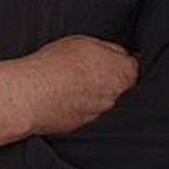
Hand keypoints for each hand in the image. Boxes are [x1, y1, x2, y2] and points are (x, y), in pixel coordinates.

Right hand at [22, 34, 138, 134]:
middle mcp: (117, 97)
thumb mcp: (85, 40)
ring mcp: (102, 114)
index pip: (135, 66)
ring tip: (76, 83)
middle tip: (92, 71)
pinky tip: (67, 96)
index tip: (113, 59)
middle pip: (123, 86)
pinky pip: (90, 113)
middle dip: (111, 79)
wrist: (33, 94)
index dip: (122, 61)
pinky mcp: (86, 127)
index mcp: (122, 72)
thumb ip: (109, 48)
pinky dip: (83, 106)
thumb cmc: (56, 64)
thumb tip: (120, 53)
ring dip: (96, 93)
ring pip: (106, 101)